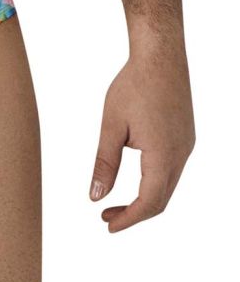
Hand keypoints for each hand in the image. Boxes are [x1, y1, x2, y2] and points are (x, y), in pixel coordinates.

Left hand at [89, 41, 194, 232]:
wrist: (160, 56)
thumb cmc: (133, 86)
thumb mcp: (112, 126)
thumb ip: (104, 163)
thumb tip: (95, 196)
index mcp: (162, 155)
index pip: (148, 202)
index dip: (128, 219)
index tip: (108, 225)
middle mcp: (181, 154)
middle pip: (161, 199)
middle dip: (134, 213)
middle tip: (106, 216)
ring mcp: (186, 145)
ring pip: (168, 185)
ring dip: (144, 198)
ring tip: (116, 201)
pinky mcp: (186, 136)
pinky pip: (172, 169)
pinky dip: (154, 182)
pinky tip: (136, 177)